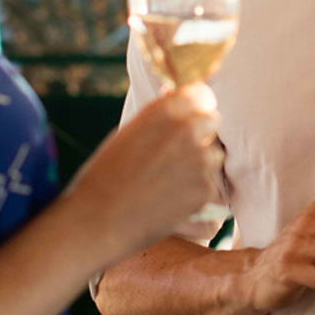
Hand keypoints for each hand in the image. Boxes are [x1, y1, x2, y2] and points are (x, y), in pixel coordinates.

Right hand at [71, 84, 221, 253]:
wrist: (99, 221)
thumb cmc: (104, 176)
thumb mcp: (127, 133)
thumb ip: (156, 117)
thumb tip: (173, 97)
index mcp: (165, 110)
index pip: (202, 94)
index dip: (195, 108)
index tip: (188, 118)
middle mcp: (187, 130)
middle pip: (212, 121)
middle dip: (201, 134)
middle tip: (179, 152)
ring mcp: (199, 160)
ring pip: (214, 154)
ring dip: (200, 163)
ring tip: (170, 180)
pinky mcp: (205, 190)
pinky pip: (210, 184)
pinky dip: (196, 191)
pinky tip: (171, 198)